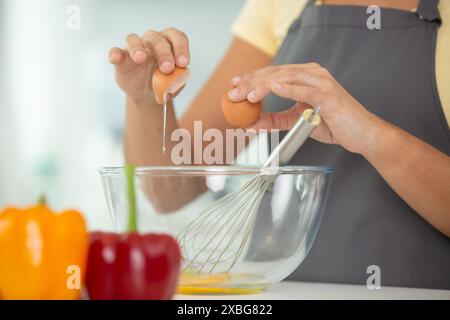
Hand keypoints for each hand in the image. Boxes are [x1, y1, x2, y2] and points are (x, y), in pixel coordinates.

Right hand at [109, 28, 189, 100]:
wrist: (147, 93)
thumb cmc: (163, 82)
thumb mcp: (173, 84)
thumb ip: (178, 80)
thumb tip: (178, 79)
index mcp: (169, 43)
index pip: (176, 37)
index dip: (181, 48)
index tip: (183, 63)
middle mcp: (152, 41)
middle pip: (157, 39)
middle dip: (164, 53)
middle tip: (167, 68)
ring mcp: (135, 48)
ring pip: (133, 39)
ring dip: (137, 48)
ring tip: (141, 59)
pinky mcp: (121, 57)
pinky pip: (116, 51)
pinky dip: (115, 54)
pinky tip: (115, 59)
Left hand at [227, 63, 384, 154]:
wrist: (360, 133)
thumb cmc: (333, 124)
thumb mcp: (297, 121)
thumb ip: (275, 120)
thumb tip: (251, 123)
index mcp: (305, 77)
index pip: (273, 73)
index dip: (251, 77)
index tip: (234, 84)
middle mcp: (313, 74)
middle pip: (276, 73)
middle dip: (251, 82)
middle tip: (233, 93)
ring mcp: (322, 82)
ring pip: (287, 77)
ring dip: (264, 85)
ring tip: (247, 94)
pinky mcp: (329, 95)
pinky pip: (305, 89)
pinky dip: (289, 87)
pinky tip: (274, 86)